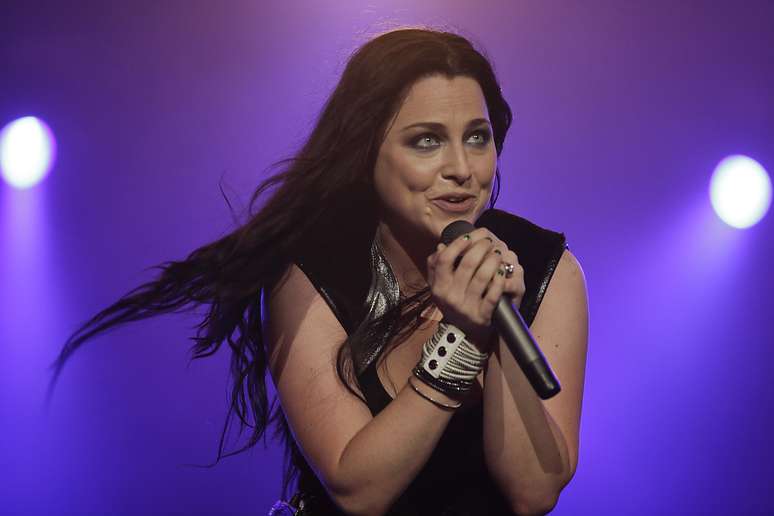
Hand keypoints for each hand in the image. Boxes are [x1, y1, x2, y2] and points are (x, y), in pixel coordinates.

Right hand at [426, 228, 524, 351]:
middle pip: (467, 264)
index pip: (445, 259)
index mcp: (439, 287)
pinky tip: (502, 270)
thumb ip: (436, 266)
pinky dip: (500, 279)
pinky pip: (494, 294)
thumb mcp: (439, 286)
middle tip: (488, 241)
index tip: (469, 235)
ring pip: (483, 276)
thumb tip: (441, 246)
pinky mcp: (483, 316)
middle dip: (481, 247)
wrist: (462, 333)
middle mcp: (451, 297)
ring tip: (498, 253)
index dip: (458, 244)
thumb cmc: (452, 302)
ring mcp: (467, 307)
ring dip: (493, 260)